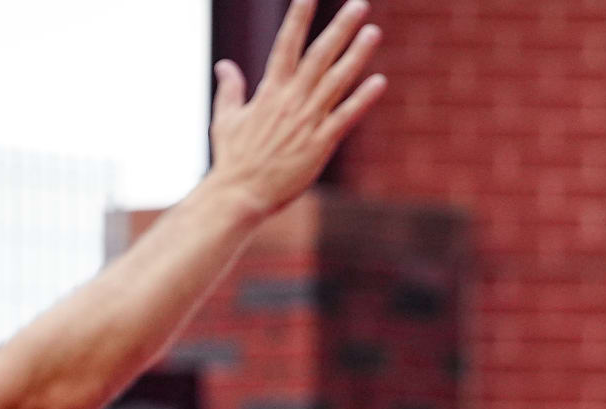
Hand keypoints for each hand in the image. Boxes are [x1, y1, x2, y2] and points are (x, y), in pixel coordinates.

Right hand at [206, 0, 387, 220]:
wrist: (240, 193)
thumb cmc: (232, 158)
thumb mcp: (226, 118)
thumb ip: (230, 89)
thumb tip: (225, 66)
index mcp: (269, 90)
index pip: (286, 44)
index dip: (298, 17)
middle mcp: (291, 99)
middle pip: (319, 54)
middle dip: (339, 27)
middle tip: (359, 4)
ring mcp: (307, 120)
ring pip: (336, 80)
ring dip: (357, 55)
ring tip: (373, 31)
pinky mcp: (320, 143)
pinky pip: (346, 116)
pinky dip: (363, 98)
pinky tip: (380, 81)